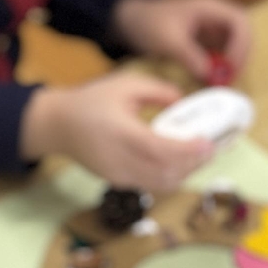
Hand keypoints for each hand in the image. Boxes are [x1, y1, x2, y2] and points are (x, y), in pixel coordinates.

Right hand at [22, 70, 211, 192]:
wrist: (57, 126)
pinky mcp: (116, 182)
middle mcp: (119, 159)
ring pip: (161, 184)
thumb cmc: (91, 101)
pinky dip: (169, 176)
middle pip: (166, 172)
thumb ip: (159, 90)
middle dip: (194, 164)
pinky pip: (150, 184)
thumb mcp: (126, 83)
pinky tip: (177, 161)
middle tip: (210, 148)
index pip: (161, 150)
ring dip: (184, 173)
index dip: (189, 151)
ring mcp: (117, 174)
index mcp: (121, 133)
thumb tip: (183, 103)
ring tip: (197, 156)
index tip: (208, 143)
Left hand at [111, 0, 253, 80]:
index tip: (232, 66)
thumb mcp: (167, 40)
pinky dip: (218, 68)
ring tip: (221, 84)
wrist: (130, 22)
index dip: (241, 44)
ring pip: (233, 47)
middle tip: (230, 80)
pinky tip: (211, 82)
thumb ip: (189, 56)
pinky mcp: (204, 43)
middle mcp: (215, 16)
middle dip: (239, 57)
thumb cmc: (148, 23)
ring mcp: (211, 29)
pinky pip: (220, 55)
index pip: (240, 21)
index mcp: (210, 7)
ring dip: (231, 65)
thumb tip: (210, 75)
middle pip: (242, 35)